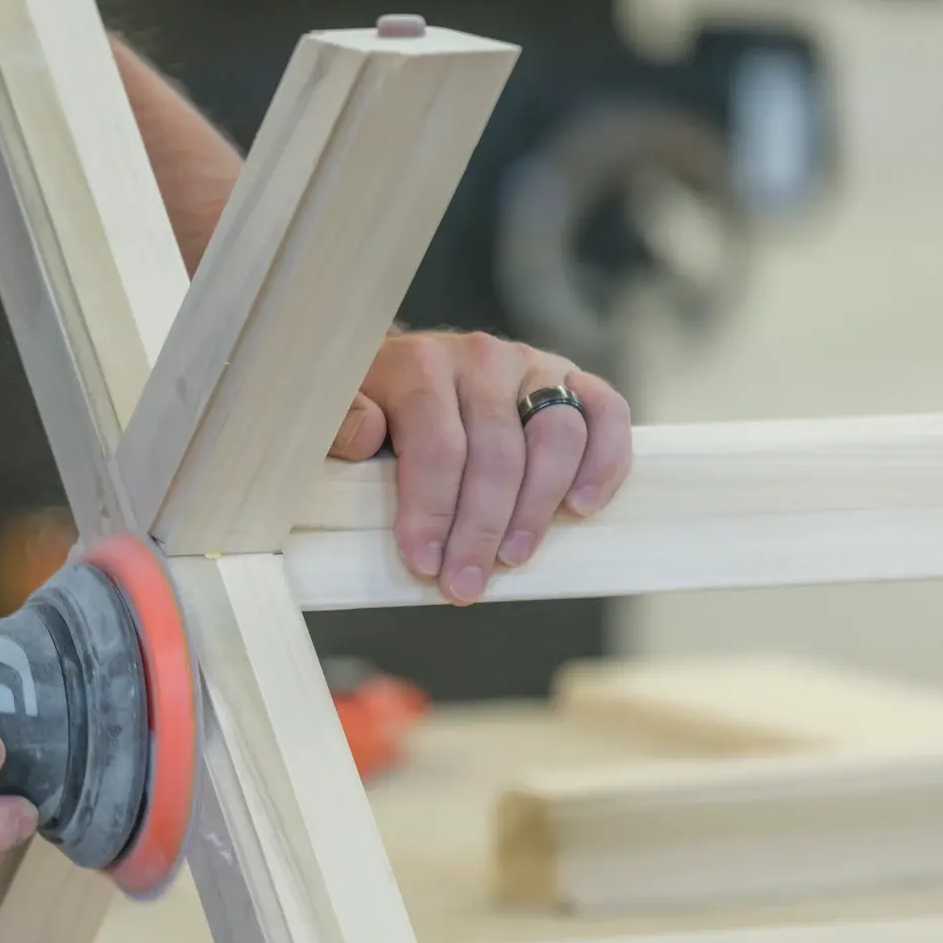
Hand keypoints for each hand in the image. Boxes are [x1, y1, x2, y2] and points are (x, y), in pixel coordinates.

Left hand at [330, 330, 631, 604]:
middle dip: (481, 528)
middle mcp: (479, 358)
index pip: (436, 444)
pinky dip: (604, 462)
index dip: (432, 510)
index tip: (424, 564)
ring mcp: (530, 365)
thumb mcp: (337, 416)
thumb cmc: (374, 409)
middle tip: (465, 584)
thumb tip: (364, 435)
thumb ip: (338, 423)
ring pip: (555, 436)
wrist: (407, 372)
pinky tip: (581, 508)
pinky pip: (606, 415)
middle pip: (497, 452)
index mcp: (418, 364)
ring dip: (538, 507)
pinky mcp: (570, 378)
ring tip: (513, 558)